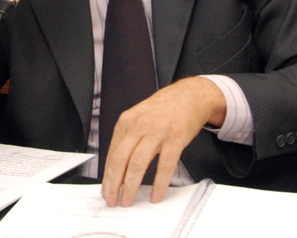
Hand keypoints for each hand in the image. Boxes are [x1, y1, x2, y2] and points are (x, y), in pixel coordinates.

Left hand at [100, 77, 226, 207]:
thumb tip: (118, 167)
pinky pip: (164, 166)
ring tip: (129, 200)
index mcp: (127, 122)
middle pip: (120, 160)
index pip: (112, 154)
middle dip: (114, 184)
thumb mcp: (139, 118)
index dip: (107, 176)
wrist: (189, 96)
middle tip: (113, 201)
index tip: (106, 191)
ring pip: (137, 164)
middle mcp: (139, 125)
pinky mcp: (175, 137)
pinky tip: (156, 195)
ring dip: (131, 186)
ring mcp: (157, 131)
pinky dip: (159, 184)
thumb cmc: (164, 110)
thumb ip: (128, 138)